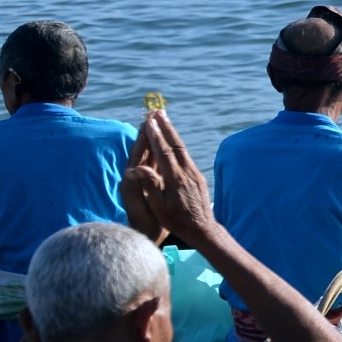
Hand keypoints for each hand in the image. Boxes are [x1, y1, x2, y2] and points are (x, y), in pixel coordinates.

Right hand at [125, 112, 216, 243]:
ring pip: (182, 148)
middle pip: (175, 145)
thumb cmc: (176, 222)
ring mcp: (194, 174)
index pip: (163, 152)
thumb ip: (150, 186)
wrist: (202, 229)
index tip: (149, 122)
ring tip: (164, 119)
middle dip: (165, 128)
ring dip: (172, 133)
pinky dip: (177, 144)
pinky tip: (173, 140)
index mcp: (175, 179)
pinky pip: (186, 156)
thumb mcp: (159, 208)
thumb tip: (139, 168)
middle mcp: (187, 173)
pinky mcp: (198, 177)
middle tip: (157, 112)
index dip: (156, 136)